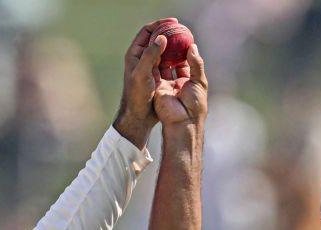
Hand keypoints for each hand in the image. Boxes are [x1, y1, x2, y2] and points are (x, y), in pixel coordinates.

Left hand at [113, 18, 174, 148]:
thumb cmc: (137, 96)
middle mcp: (141, 59)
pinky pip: (168, 62)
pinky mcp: (157, 76)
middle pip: (156, 39)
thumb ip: (150, 55)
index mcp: (134, 55)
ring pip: (163, 51)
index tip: (173, 22)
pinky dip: (176, 58)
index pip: (146, 32)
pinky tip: (186, 58)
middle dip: (169, 33)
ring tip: (186, 41)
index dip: (159, 25)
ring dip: (174, 45)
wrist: (138, 116)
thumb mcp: (142, 74)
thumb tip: (161, 37)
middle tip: (183, 30)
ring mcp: (150, 67)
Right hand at [153, 43, 207, 130]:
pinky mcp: (156, 87)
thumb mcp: (200, 81)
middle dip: (172, 50)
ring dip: (162, 53)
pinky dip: (155, 60)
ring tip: (162, 37)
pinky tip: (155, 47)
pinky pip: (155, 71)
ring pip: (163, 65)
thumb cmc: (195, 104)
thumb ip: (196, 63)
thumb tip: (193, 46)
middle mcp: (176, 83)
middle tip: (171, 35)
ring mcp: (165, 85)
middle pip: (173, 63)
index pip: (186, 63)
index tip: (183, 38)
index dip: (185, 51)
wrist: (182, 121)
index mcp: (188, 83)